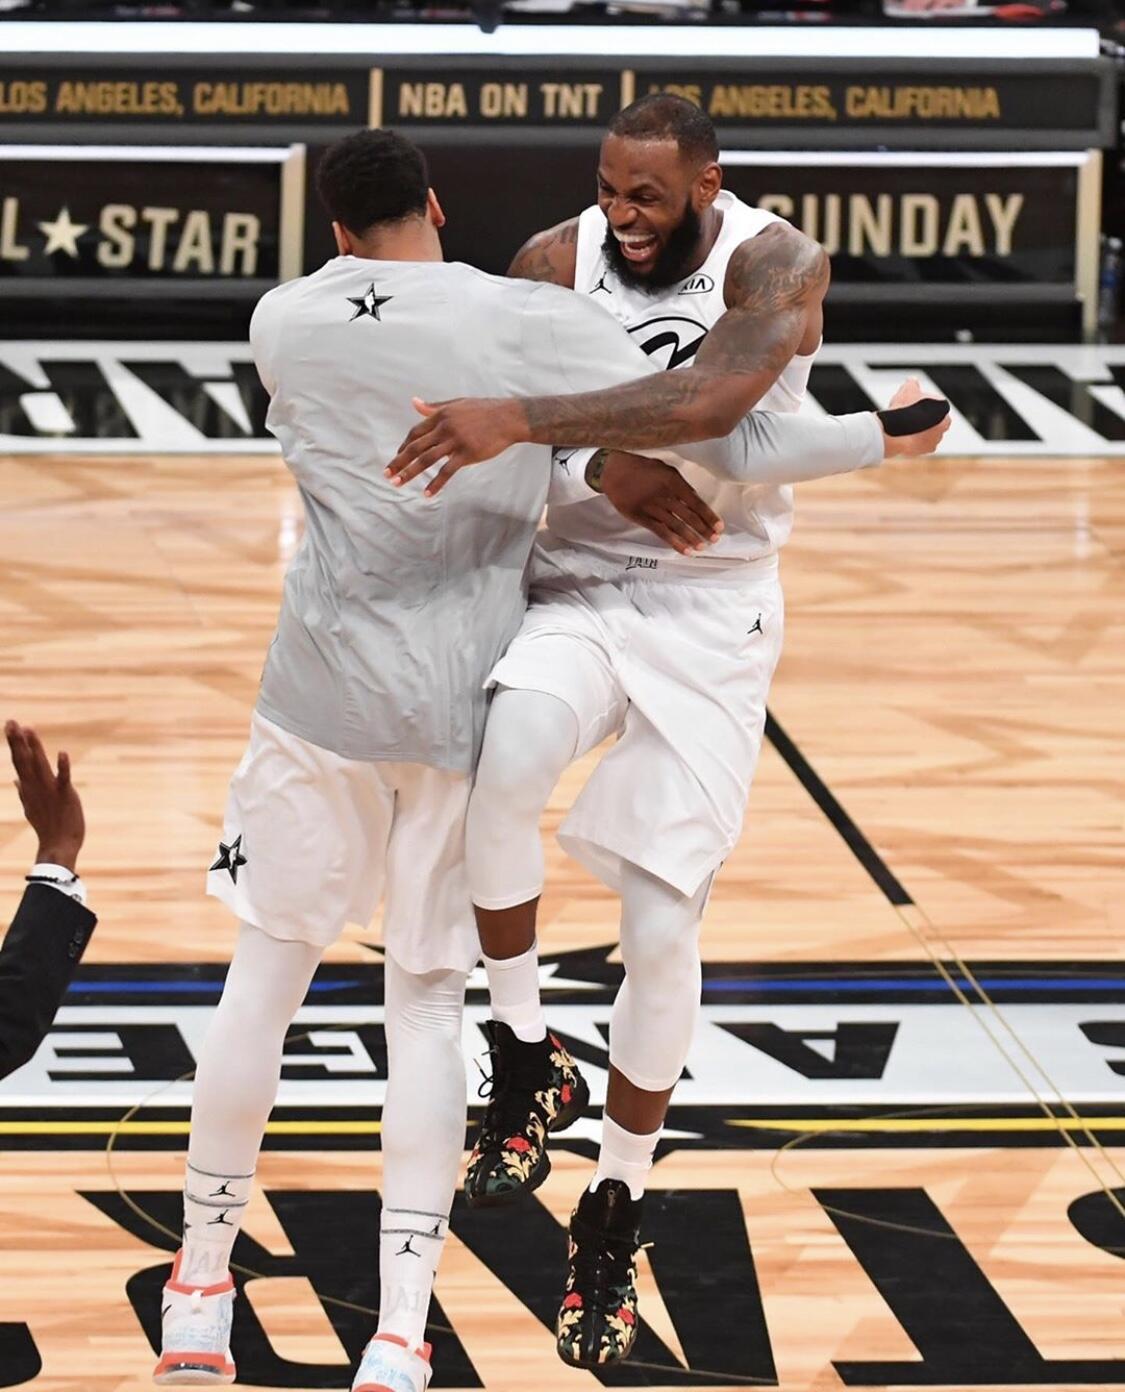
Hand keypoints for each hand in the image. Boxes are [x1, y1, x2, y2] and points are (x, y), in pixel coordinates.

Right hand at [5, 721, 84, 872]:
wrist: (58, 847)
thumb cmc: (47, 827)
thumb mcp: (31, 807)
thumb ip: (24, 792)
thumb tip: (15, 780)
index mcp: (29, 788)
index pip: (19, 761)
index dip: (15, 743)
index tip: (10, 725)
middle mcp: (36, 786)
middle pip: (24, 760)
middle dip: (17, 740)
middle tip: (10, 721)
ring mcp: (50, 790)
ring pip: (40, 764)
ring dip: (35, 747)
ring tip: (29, 729)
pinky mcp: (66, 795)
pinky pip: (64, 778)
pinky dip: (63, 766)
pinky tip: (62, 753)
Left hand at [385, 397, 528, 495]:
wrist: (509, 417)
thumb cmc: (485, 410)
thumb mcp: (457, 404)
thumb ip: (434, 406)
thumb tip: (414, 402)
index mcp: (441, 415)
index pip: (416, 433)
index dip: (404, 446)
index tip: (397, 458)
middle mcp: (444, 427)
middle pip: (415, 447)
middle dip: (399, 462)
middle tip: (387, 474)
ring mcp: (455, 440)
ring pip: (426, 459)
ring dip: (410, 473)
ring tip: (398, 483)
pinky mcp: (467, 453)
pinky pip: (447, 471)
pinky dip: (436, 483)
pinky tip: (427, 493)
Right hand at [600, 453, 723, 555]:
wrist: (613, 472)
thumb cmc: (641, 468)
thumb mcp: (664, 469)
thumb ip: (680, 483)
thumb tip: (694, 498)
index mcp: (672, 482)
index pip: (696, 502)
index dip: (709, 516)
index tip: (719, 526)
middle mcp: (664, 496)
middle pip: (688, 516)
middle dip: (703, 529)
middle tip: (714, 539)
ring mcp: (652, 508)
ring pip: (677, 526)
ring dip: (691, 538)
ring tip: (702, 547)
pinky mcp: (641, 518)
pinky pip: (661, 532)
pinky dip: (674, 542)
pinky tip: (685, 550)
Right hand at [879, 378, 951, 457]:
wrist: (896, 432)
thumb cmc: (903, 409)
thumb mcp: (907, 389)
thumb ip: (912, 383)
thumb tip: (912, 380)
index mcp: (943, 407)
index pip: (935, 404)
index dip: (922, 405)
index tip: (911, 406)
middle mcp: (945, 423)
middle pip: (934, 419)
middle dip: (924, 419)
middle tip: (908, 417)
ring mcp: (938, 437)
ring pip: (929, 432)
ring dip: (921, 431)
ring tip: (906, 428)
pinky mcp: (930, 449)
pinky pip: (924, 444)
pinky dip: (917, 442)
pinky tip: (906, 437)